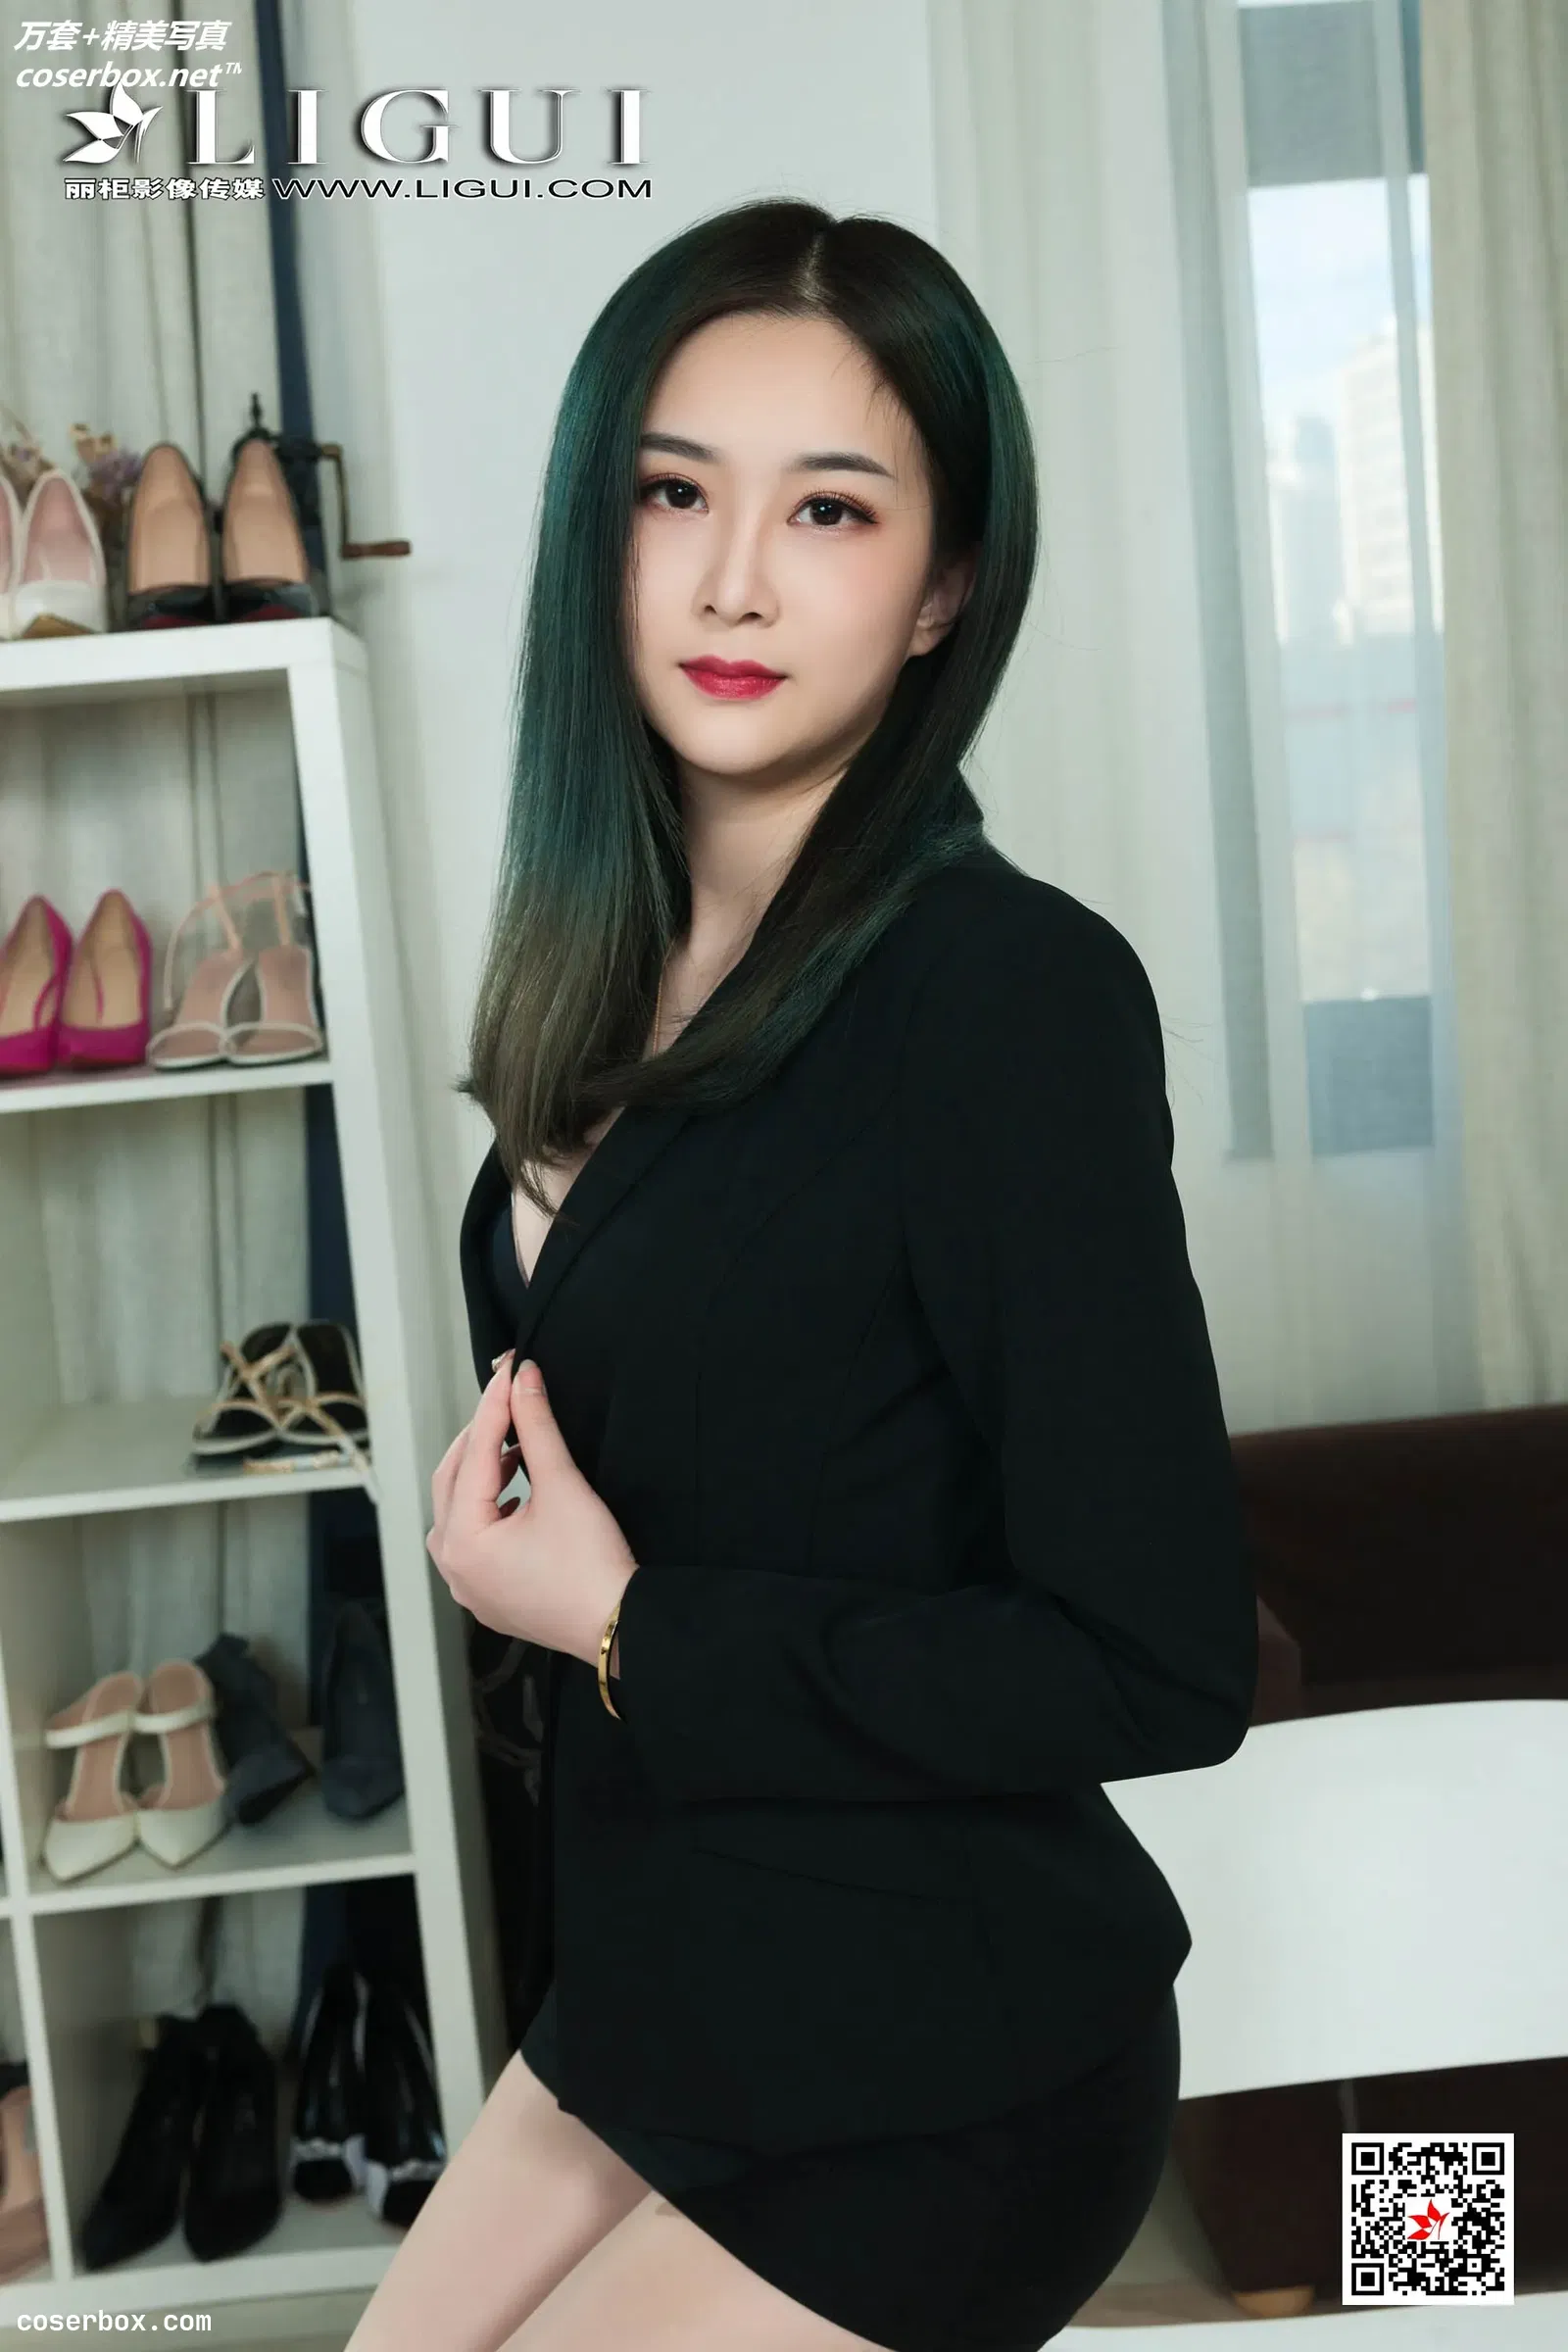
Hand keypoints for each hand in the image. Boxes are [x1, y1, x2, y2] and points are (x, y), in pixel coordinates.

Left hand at [427, 1351, 636, 1666]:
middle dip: (480, 1438)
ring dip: (482, 1473)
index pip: (474, 1454)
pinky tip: (517, 1492)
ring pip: (458, 1510)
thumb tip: (524, 1380)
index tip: (509, 1371)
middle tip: (508, 1400)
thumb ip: (537, 1428)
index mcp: (463, 1540)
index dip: (494, 1406)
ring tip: (515, 1445)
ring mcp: (468, 1586)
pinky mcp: (488, 1595)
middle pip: (452, 1481)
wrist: (618, 1627)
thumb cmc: (591, 1566)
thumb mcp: (563, 1487)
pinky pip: (473, 1539)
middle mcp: (454, 1566)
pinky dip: (488, 1507)